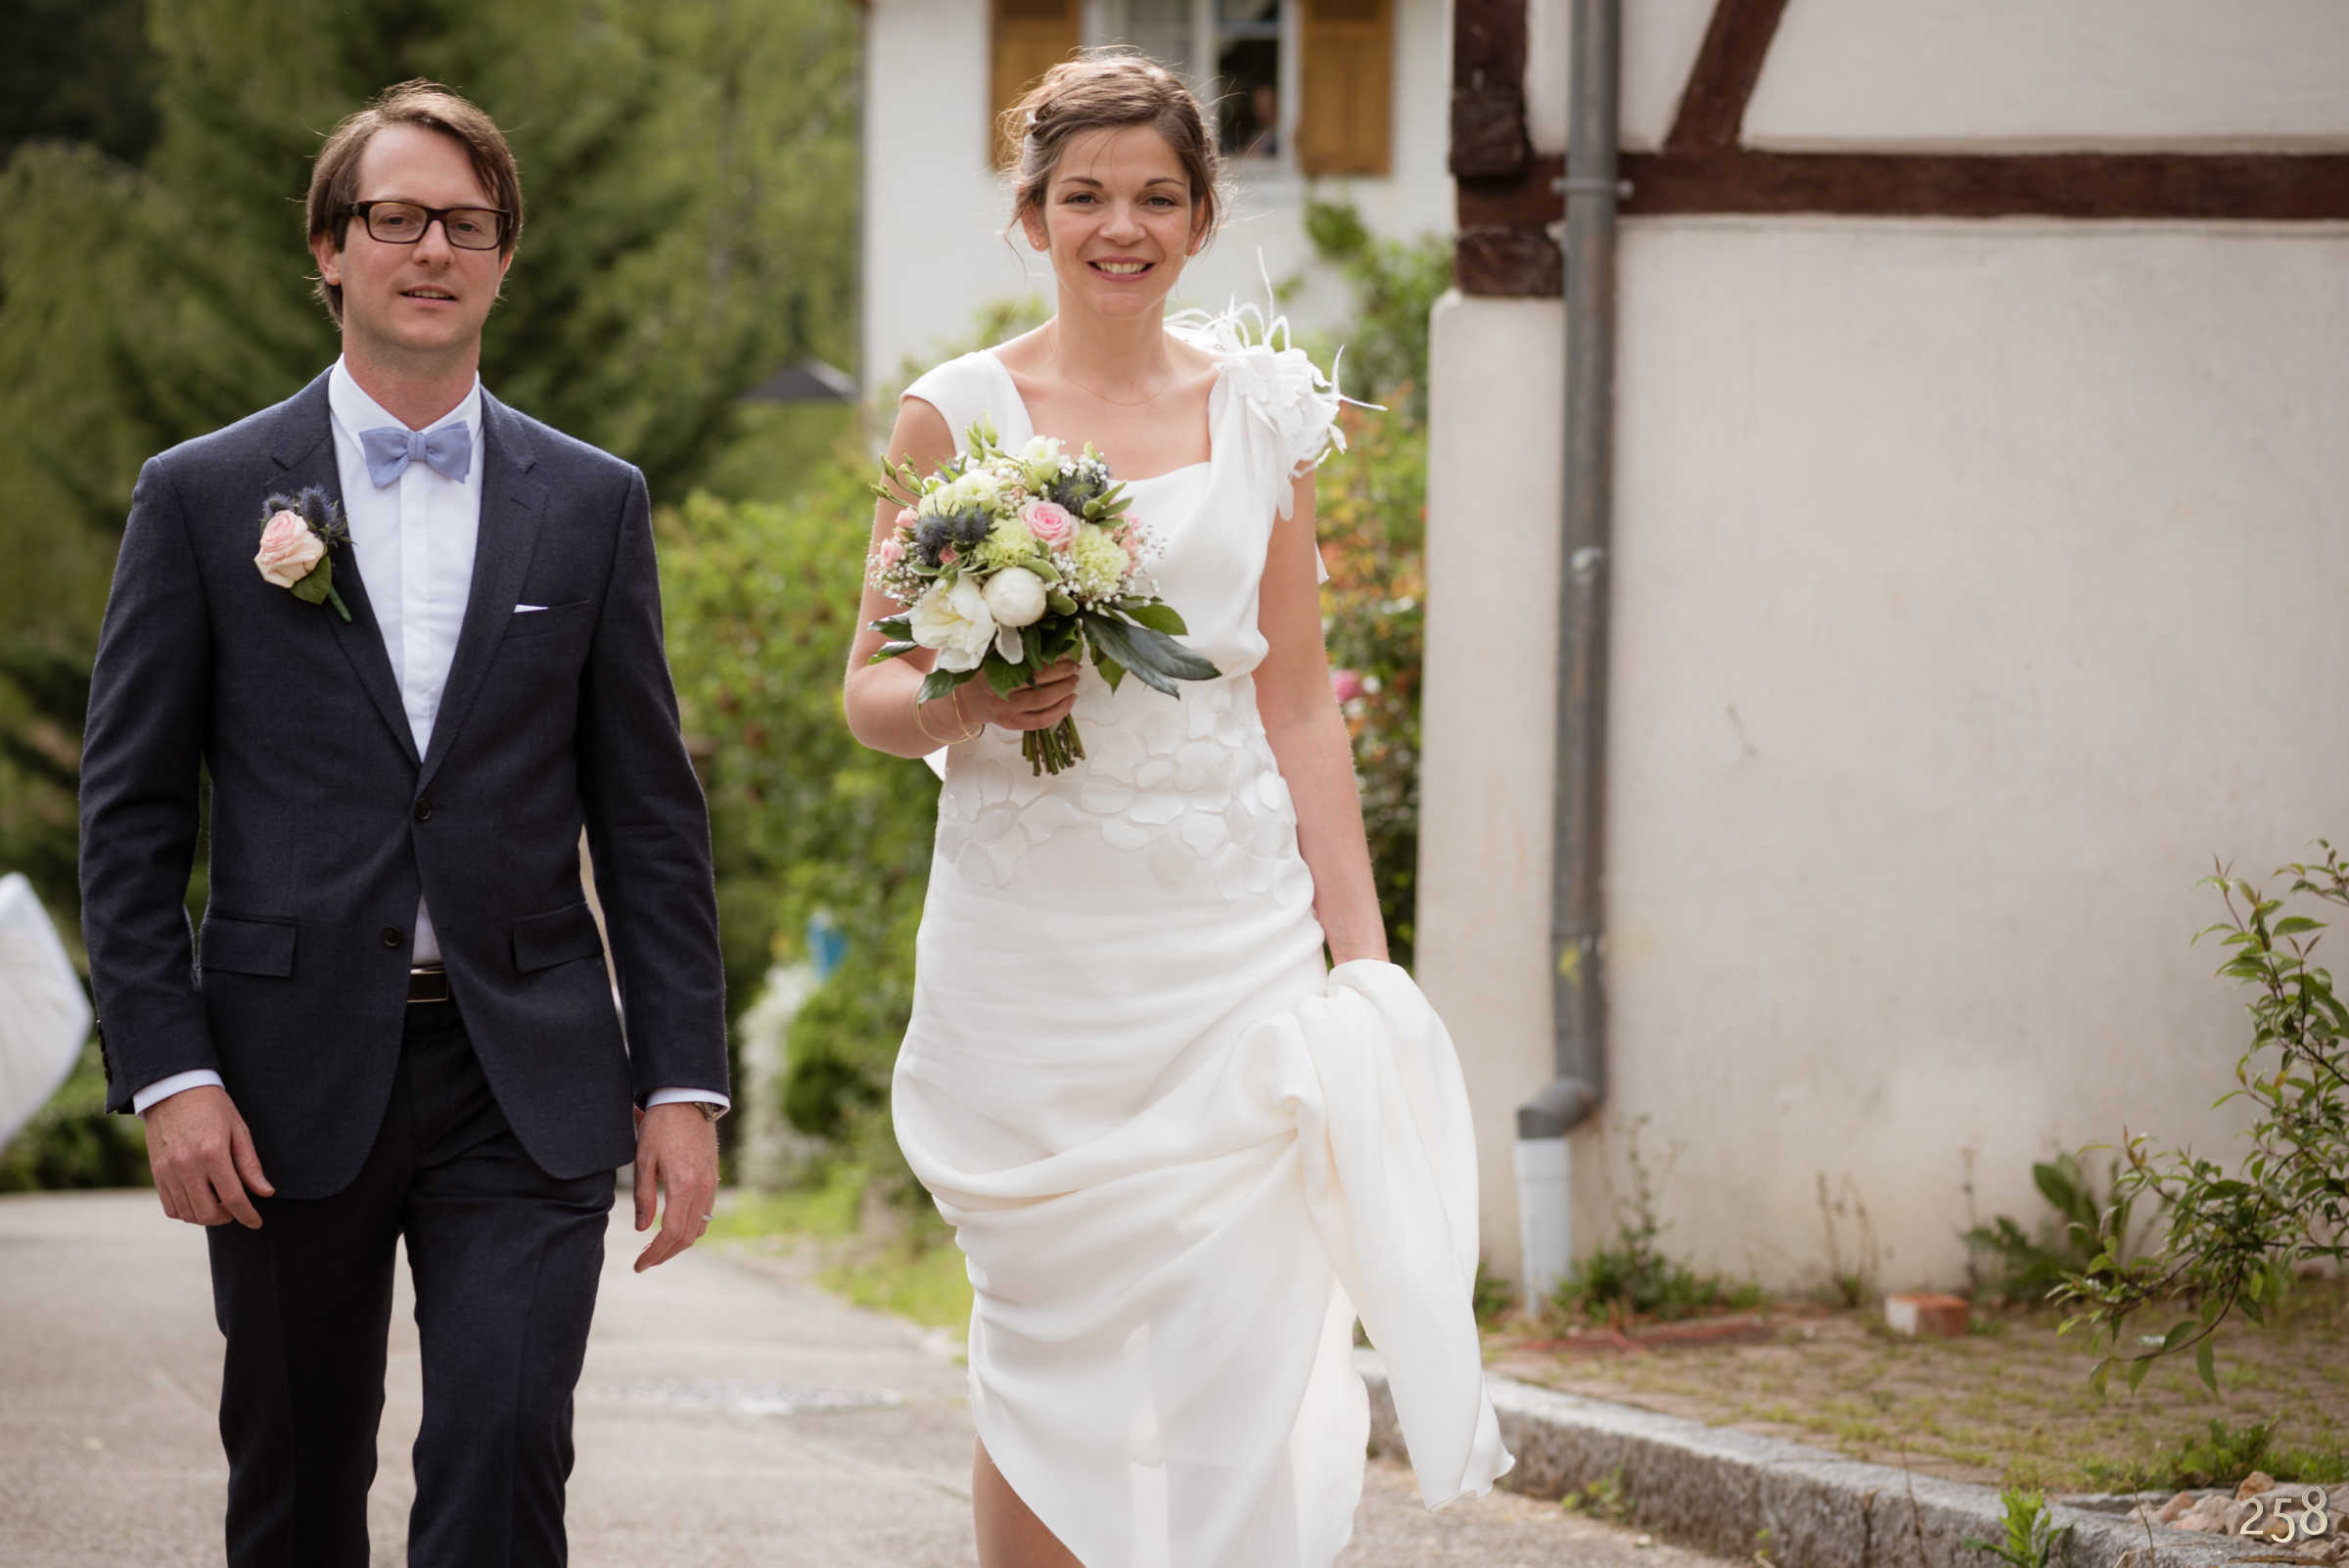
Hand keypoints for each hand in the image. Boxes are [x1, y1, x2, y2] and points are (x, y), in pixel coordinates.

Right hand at [144, 1085, 272, 1227]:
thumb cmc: (213, 1107)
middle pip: (207, 1213)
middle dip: (227, 1218)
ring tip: (219, 1204)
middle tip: (237, 1209)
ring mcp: (167, 1171)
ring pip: (187, 1214)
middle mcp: (187, 1166)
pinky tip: (200, 1200)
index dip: (248, 1215)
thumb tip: (265, 1193)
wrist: (175, 1090)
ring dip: (206, 1217)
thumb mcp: (239, 1130)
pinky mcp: (156, 1173)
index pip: (233, 1198)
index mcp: (212, 1153)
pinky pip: (170, 1207)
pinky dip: (187, 1211)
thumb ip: (250, 1165)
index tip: (256, 1222)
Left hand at [631, 1103, 718, 1271]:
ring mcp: (711, 1184)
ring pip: (698, 1228)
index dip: (654, 1254)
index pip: (670, 1233)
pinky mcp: (713, 1178)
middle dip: (665, 1255)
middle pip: (687, 1237)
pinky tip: (674, 1227)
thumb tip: (641, 1229)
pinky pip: (705, 1214)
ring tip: (656, 1248)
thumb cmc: (660, 1127)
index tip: (639, 1265)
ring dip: (678, 1244)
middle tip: (645, 1262)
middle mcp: (702, 1189)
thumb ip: (643, 1197)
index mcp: (683, 1185)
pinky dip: (690, 1228)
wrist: (688, 1100)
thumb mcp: (643, 1160)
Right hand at [958, 660, 1079, 732]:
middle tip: (1076, 667)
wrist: (967, 702)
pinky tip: (1070, 701)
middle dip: (1063, 673)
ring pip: (1043, 703)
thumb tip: (1047, 637)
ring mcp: (1008, 712)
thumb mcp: (991, 658)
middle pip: (1039, 682)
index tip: (1066, 653)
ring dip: (1064, 691)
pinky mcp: (1014, 725)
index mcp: (996, 671)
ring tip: (1075, 682)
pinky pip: (1041, 721)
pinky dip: (1060, 712)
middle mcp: (1001, 693)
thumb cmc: (984, 675)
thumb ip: (1013, 648)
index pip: (1030, 664)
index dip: (1052, 659)